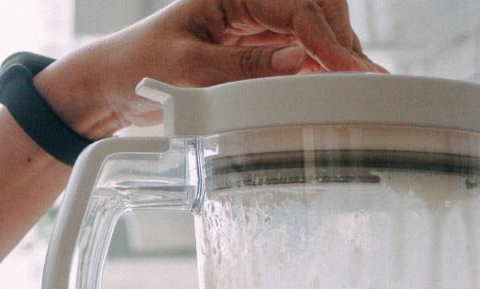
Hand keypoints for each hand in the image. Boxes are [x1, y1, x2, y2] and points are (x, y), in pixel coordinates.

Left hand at [37, 0, 386, 138]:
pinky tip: (335, 88)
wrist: (113, 82)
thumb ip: (242, 65)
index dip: (327, 41)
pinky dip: (319, 69)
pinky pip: (298, 52)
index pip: (296, 9)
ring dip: (336, 55)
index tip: (349, 70)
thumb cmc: (137, 63)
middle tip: (366, 80)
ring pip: (313, 30)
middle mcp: (249, 3)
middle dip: (342, 42)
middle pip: (316, 11)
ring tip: (362, 87)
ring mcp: (255, 25)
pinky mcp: (255, 48)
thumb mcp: (185, 68)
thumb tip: (298, 59)